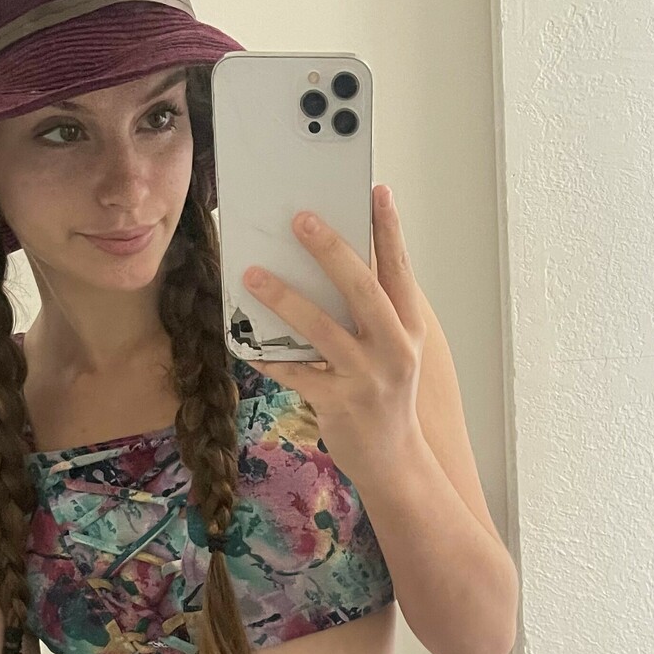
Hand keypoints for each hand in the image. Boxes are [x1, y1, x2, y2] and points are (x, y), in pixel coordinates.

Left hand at [240, 183, 424, 486]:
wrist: (395, 460)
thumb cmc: (386, 395)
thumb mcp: (393, 349)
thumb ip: (373, 311)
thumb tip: (334, 262)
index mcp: (409, 327)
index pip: (400, 270)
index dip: (390, 230)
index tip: (376, 192)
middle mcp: (393, 348)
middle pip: (362, 289)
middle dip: (331, 251)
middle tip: (301, 219)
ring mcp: (367, 377)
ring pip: (322, 329)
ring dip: (285, 298)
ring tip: (254, 274)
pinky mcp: (339, 403)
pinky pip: (295, 373)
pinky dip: (268, 356)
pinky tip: (244, 342)